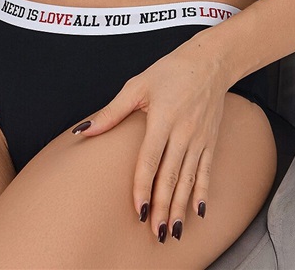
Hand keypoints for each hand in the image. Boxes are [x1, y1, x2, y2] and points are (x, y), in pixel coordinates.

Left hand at [71, 37, 228, 243]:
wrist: (209, 62)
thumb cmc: (170, 71)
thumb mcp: (137, 85)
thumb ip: (112, 112)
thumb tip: (84, 130)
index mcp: (163, 118)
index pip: (150, 159)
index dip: (143, 186)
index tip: (137, 210)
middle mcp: (183, 132)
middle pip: (171, 175)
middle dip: (162, 206)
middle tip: (155, 233)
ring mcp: (199, 139)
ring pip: (189, 179)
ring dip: (180, 206)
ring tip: (173, 230)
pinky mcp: (210, 141)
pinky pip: (206, 172)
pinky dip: (202, 192)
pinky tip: (198, 212)